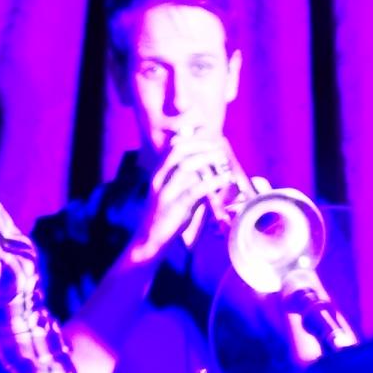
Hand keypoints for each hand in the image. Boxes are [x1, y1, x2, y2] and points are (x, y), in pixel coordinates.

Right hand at [128, 132, 247, 264]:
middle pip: (179, 151)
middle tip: (218, 146)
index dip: (190, 136)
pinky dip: (212, 182)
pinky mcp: (174, 207)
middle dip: (201, 145)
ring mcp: (166, 193)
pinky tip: (224, 179)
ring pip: (186, 166)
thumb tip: (210, 171)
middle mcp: (160, 179)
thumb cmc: (165, 217)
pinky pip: (194, 190)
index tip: (206, 130)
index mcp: (159, 174)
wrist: (148, 241)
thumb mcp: (176, 195)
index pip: (173, 146)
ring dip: (207, 159)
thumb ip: (190, 181)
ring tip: (222, 158)